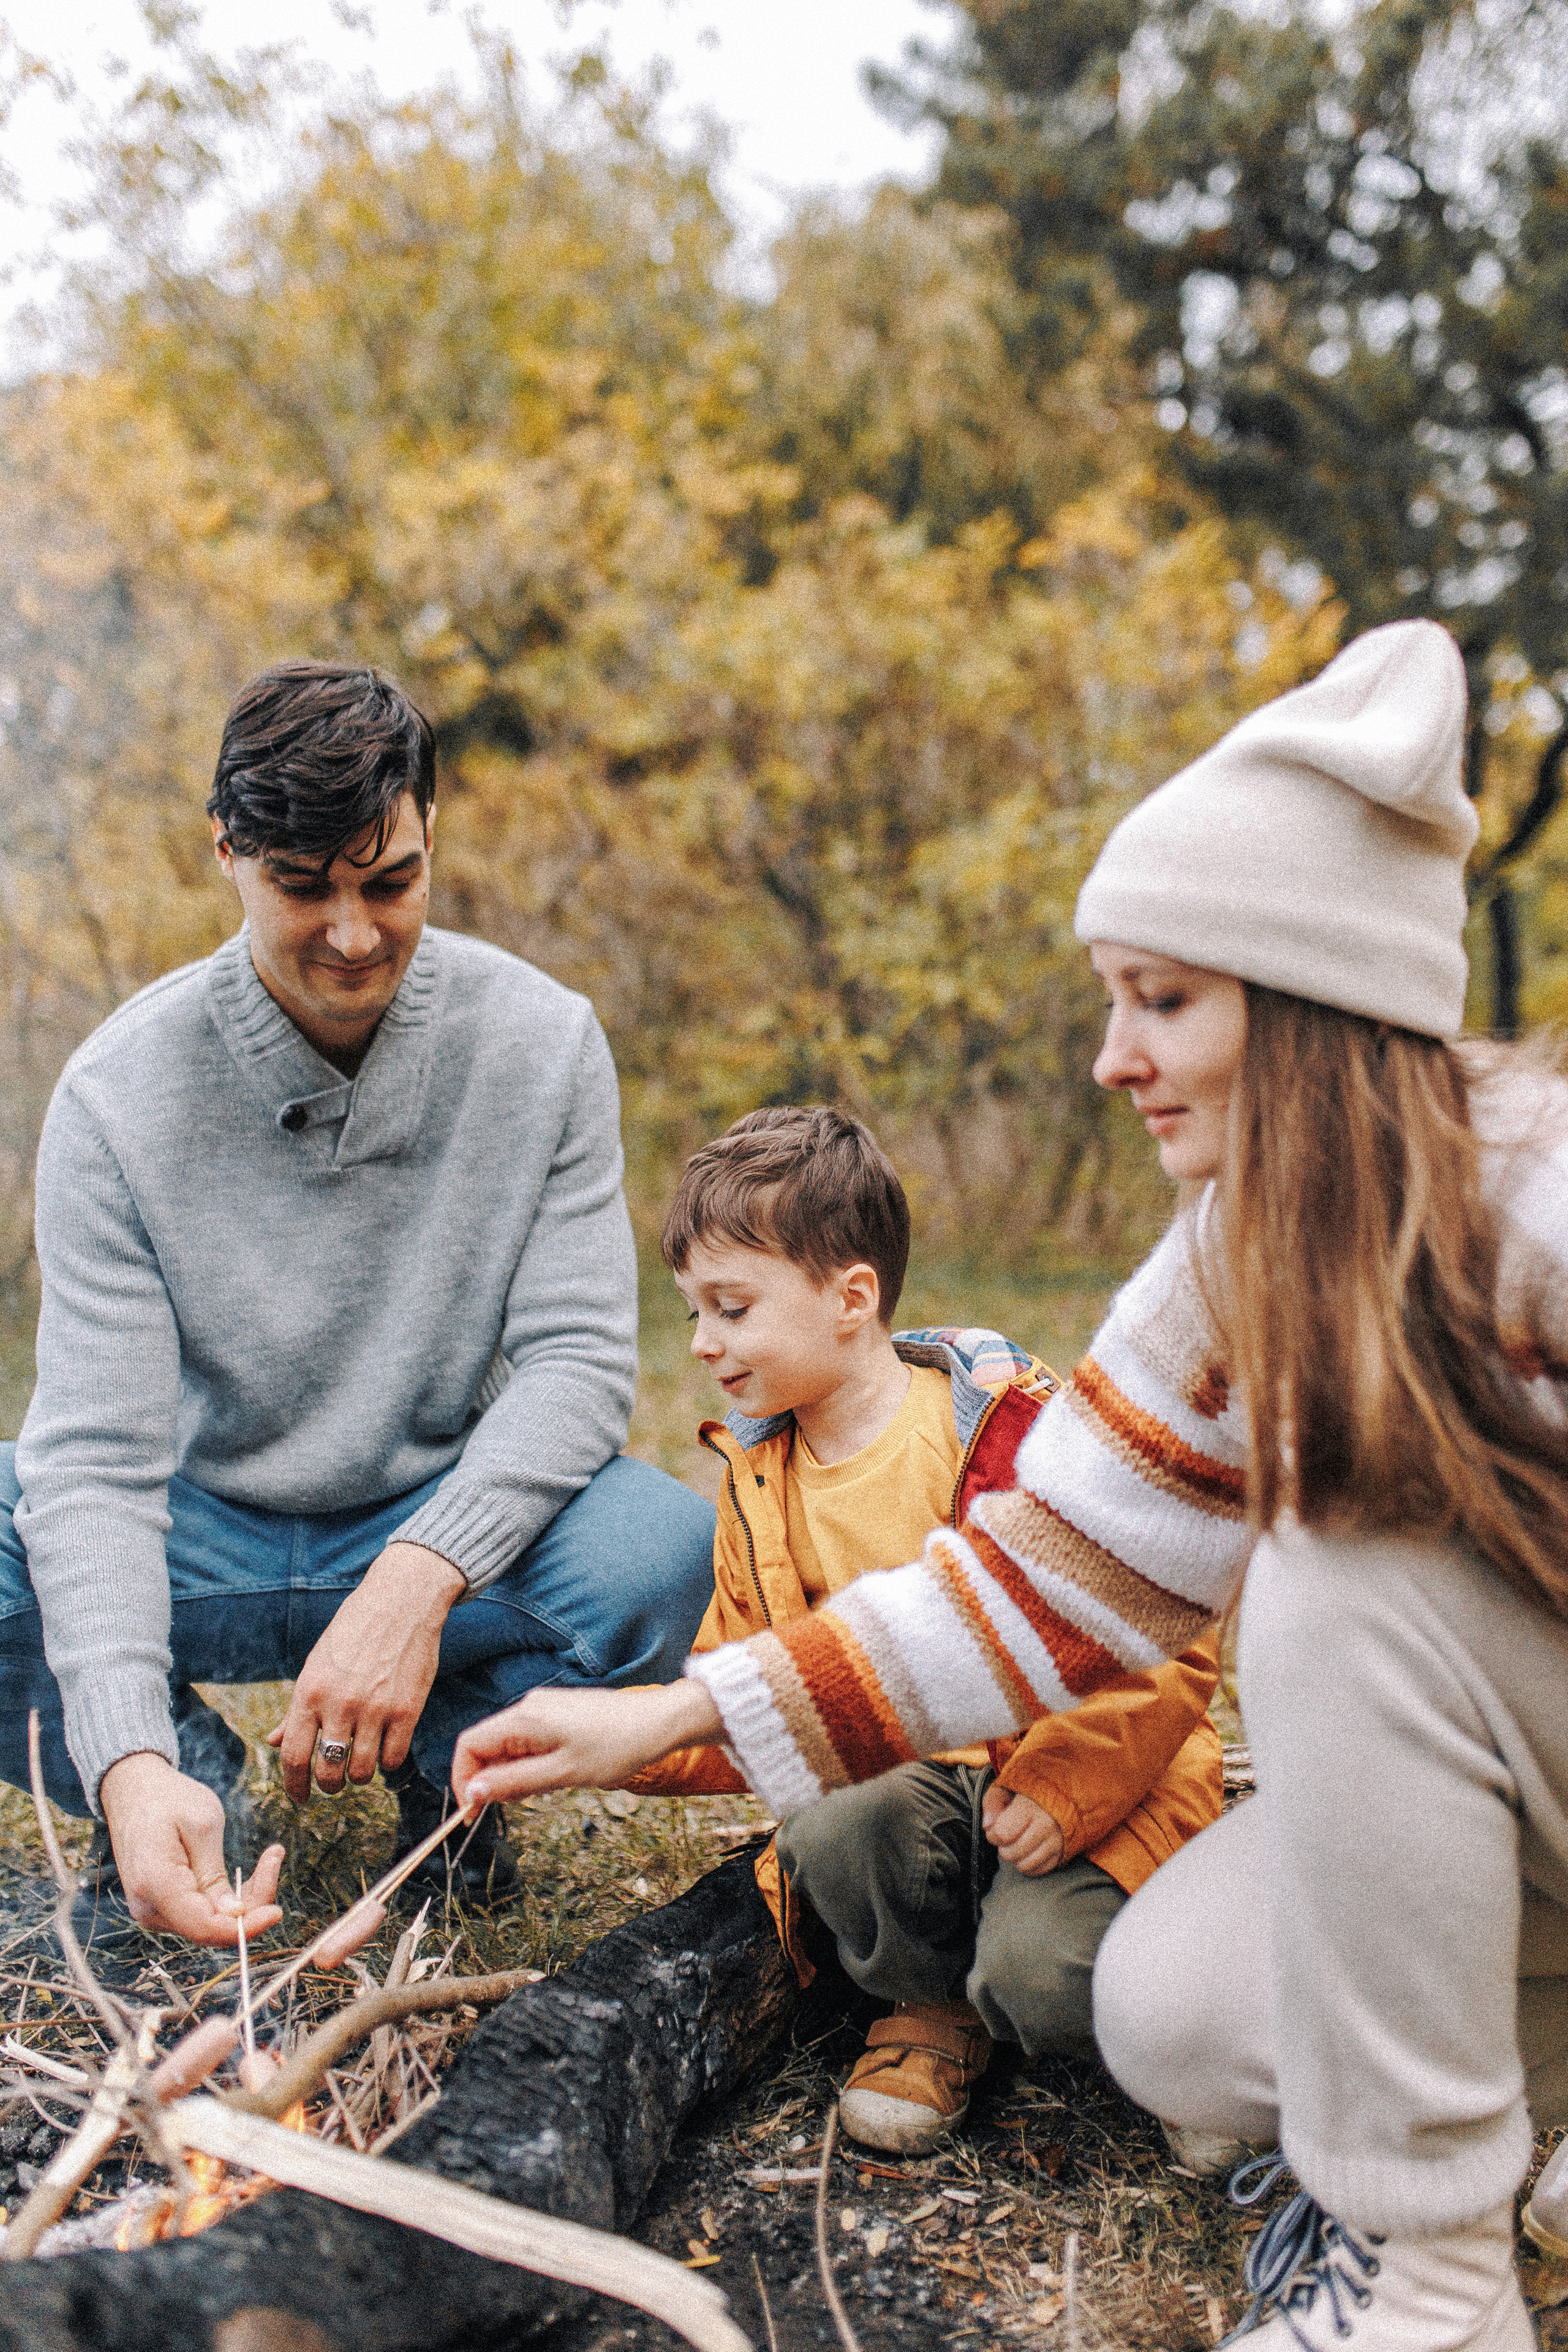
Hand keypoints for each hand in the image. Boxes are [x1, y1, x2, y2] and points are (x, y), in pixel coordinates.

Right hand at [100, 1752, 284, 1944]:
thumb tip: (234, 1916)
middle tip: (276, 1856)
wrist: (133, 1790)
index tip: (278, 1911)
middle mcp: (148, 1908)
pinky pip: (202, 1913)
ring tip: (270, 1856)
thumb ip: (214, 1875)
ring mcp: (152, 1910)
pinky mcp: (162, 1906)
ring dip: (245, 1899)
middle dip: (252, 1904)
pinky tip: (250, 1871)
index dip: (246, 1927)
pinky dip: (230, 1898)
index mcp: (155, 1885)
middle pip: (211, 1928)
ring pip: (210, 1923)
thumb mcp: (202, 1825)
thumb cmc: (167, 1798)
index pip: (205, 1928)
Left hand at [269, 1541, 466, 1801]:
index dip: (293, 1786)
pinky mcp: (407, 1709)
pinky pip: (394, 1758)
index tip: (299, 1798)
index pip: (293, 1756)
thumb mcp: (316, 1664)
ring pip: (361, 1772)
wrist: (400, 1601)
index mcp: (309, 1692)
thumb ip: (296, 1708)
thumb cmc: (353, 1631)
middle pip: (327, 1772)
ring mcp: (375, 1708)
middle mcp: (339, 1703)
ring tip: (360, 1767)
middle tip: (333, 1784)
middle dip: (328, 1786)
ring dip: (358, 1777)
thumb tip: (273, 1742)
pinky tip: (385, 1751)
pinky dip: (388, 1763)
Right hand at [451, 1681, 722, 1807]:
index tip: (473, 1812)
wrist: (658, 1723)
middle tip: (520, 1803)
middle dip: (492, 1780)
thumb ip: (514, 1782)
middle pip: (487, 1746)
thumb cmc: (616, 1747)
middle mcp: (529, 1706)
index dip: (463, 1780)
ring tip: (549, 1788)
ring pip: (509, 1746)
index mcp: (524, 1717)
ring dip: (514, 1774)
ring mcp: (544, 1708)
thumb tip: (472, 1792)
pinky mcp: (559, 1714)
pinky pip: (529, 1741)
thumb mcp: (562, 1773)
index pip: (469, 1745)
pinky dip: (532, 1764)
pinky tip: (558, 1775)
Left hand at [981, 1783, 1064, 1877]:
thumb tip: (987, 1826)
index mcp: (1030, 1806)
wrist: (1061, 1798)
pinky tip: (1028, 1851)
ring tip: (1017, 1843)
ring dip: (1015, 1858)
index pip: (1002, 1833)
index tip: (996, 1827)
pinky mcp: (1061, 1854)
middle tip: (1008, 1836)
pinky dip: (1028, 1865)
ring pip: (1024, 1866)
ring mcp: (1056, 1841)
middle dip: (1003, 1847)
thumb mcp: (1005, 1790)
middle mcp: (1046, 1825)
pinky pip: (1037, 1871)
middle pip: (1011, 1853)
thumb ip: (992, 1803)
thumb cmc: (1027, 1794)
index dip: (993, 1833)